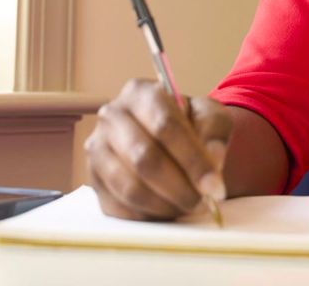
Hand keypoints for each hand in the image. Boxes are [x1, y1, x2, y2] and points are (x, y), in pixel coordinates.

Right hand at [85, 78, 232, 220]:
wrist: (170, 135)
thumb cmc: (192, 123)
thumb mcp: (211, 116)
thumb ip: (214, 131)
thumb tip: (212, 158)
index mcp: (141, 92)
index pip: (165, 126)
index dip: (192, 158)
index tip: (214, 185)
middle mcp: (111, 116)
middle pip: (144, 157)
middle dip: (178, 186)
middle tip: (202, 201)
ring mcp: (97, 149)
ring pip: (129, 187)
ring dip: (164, 204)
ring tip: (188, 206)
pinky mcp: (93, 181)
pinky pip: (119, 207)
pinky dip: (148, 215)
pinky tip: (169, 210)